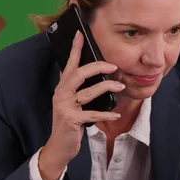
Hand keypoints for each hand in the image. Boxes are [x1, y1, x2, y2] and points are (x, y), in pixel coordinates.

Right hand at [38, 31, 124, 179]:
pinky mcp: (71, 120)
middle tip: (113, 65)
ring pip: (89, 92)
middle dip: (97, 66)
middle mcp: (61, 94)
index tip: (79, 33)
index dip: (74, 48)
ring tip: (121, 85)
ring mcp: (65, 107)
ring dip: (107, 87)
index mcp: (62, 87)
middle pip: (79, 74)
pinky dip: (106, 114)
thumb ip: (74, 88)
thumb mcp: (70, 102)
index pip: (69, 64)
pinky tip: (117, 114)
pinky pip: (93, 114)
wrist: (59, 146)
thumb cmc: (68, 122)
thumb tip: (80, 71)